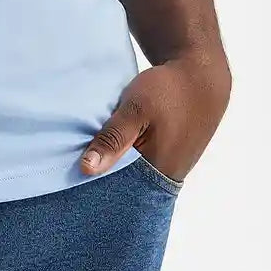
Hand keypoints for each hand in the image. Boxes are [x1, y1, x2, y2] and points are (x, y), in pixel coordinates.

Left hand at [79, 54, 231, 180]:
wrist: (201, 78)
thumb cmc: (168, 91)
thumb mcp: (136, 108)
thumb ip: (113, 138)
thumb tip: (86, 168)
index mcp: (156, 172)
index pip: (116, 192)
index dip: (92, 185)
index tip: (69, 176)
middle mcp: (164, 177)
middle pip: (123, 185)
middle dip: (101, 176)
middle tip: (74, 160)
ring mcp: (169, 168)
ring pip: (131, 173)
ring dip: (113, 164)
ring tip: (88, 152)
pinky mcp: (169, 157)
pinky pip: (140, 164)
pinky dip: (125, 156)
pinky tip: (109, 144)